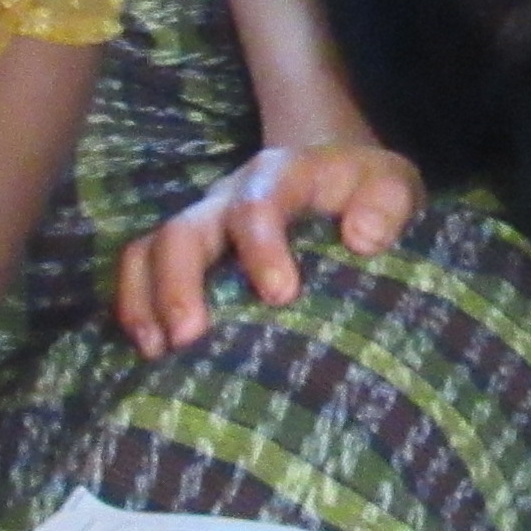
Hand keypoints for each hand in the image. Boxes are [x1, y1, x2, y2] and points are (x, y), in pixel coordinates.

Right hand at [115, 142, 428, 353]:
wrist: (341, 181)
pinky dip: (135, 307)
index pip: (260, 201)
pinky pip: (141, 270)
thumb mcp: (395, 188)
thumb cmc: (370, 197)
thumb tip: (361, 238)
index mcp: (283, 176)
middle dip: (181, 281)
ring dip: (147, 299)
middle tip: (191, 336)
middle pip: (186, 228)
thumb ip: (388, 204)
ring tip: (158, 351)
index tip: (280, 296)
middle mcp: (230, 196)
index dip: (262, 246)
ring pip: (151, 248)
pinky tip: (149, 353)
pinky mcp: (188, 254)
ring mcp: (203, 225)